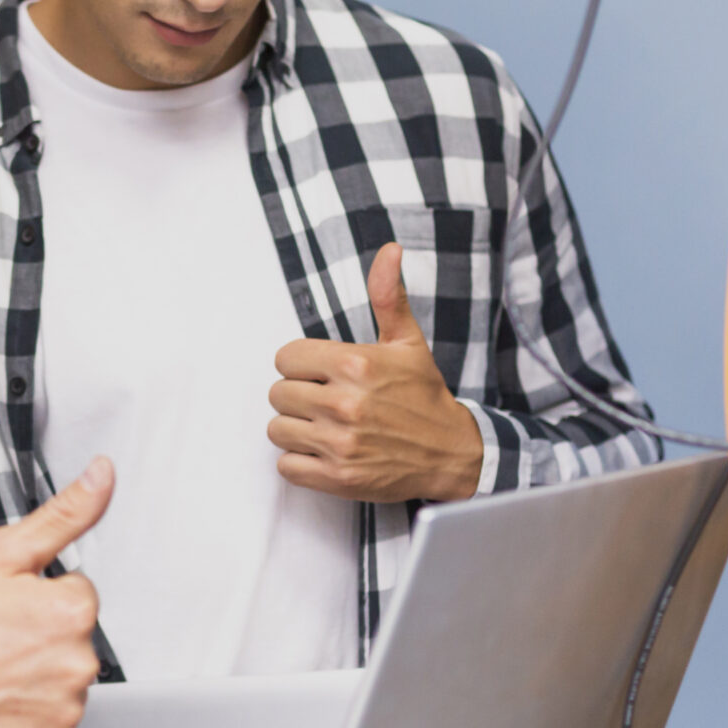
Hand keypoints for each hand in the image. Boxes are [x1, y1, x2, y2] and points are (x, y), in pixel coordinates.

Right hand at [0, 457, 112, 727]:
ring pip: (64, 686)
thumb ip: (64, 515)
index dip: (38, 599)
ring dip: (36, 682)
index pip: (78, 597)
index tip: (3, 610)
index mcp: (72, 611)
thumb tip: (104, 474)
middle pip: (74, 643)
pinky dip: (28, 722)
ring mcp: (66, 712)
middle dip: (41, 640)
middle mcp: (79, 664)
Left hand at [267, 241, 482, 503]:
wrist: (451, 453)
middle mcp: (344, 403)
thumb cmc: (423, 395)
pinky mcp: (337, 478)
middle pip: (278, 394)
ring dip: (296, 429)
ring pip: (277, 429)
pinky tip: (324, 452)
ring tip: (324, 427)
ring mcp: (340, 443)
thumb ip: (388, 295)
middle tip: (325, 402)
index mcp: (356, 364)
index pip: (285, 358)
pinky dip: (299, 462)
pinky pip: (286, 466)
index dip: (300, 365)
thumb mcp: (408, 342)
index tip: (321, 374)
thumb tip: (390, 249)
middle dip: (297, 396)